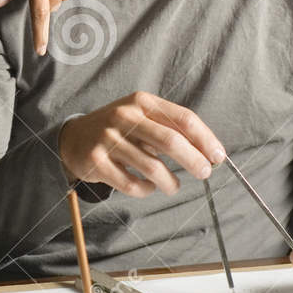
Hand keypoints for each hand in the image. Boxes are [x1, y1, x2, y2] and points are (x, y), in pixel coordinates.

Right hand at [59, 91, 225, 196]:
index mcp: (142, 102)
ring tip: (173, 186)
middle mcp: (124, 116)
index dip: (205, 139)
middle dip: (194, 161)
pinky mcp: (96, 161)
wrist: (74, 138)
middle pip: (170, 141)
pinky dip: (146, 190)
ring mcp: (108, 139)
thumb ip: (171, 128)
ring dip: (170, 182)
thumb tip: (210, 152)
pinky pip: (131, 184)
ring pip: (152, 168)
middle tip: (204, 173)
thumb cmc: (120, 130)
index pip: (183, 119)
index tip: (218, 157)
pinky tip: (147, 187)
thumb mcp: (142, 117)